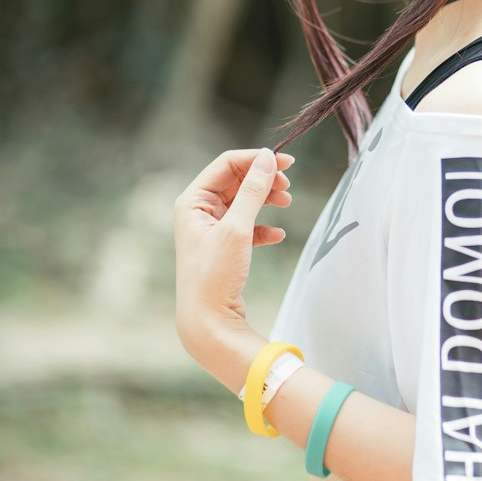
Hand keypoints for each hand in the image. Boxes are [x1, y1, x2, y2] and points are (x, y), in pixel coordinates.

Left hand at [173, 146, 293, 359]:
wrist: (208, 322)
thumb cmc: (215, 274)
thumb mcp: (236, 228)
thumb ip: (253, 190)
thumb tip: (267, 158)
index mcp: (193, 201)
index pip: (227, 164)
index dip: (256, 159)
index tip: (286, 163)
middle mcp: (198, 211)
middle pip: (237, 180)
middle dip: (264, 180)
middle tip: (288, 186)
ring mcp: (211, 228)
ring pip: (244, 201)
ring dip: (266, 199)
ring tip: (287, 203)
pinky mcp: (223, 246)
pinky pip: (247, 225)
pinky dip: (264, 226)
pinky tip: (278, 236)